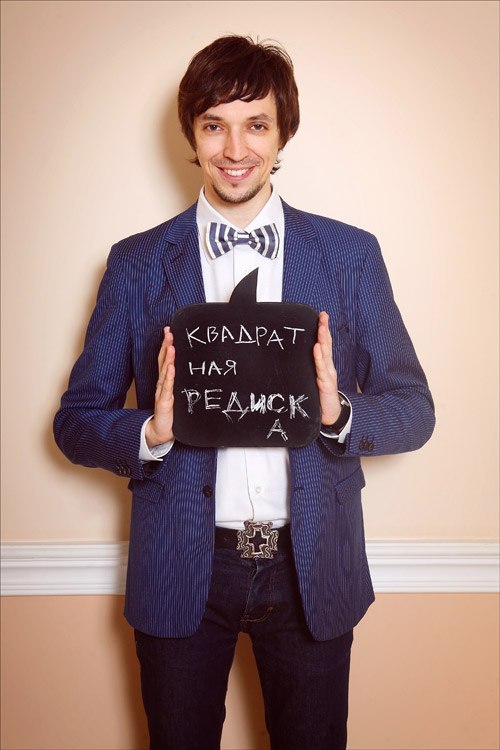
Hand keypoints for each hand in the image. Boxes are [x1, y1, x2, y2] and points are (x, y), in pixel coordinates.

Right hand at [145, 326, 175, 446]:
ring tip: (170, 345)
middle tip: (169, 332)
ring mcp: (162, 392)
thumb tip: (197, 373)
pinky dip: (168, 376)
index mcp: (166, 382)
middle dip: (166, 345)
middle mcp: (162, 384)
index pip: (165, 360)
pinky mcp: (163, 402)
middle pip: (163, 361)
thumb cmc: (170, 414)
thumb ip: (182, 385)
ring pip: (164, 371)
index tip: (170, 331)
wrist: (160, 432)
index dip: (167, 345)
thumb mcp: (178, 396)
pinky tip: (170, 367)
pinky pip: (166, 387)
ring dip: (167, 358)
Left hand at [313, 312, 341, 425]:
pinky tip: (317, 349)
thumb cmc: (320, 397)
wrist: (329, 416)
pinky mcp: (326, 385)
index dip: (323, 330)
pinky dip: (319, 358)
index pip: (324, 344)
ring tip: (321, 327)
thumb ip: (309, 368)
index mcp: (324, 365)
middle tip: (323, 315)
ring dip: (323, 340)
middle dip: (325, 329)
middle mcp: (328, 368)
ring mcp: (328, 375)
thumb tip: (296, 356)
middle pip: (327, 345)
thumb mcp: (313, 380)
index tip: (321, 315)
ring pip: (326, 355)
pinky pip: (322, 370)